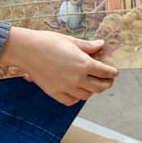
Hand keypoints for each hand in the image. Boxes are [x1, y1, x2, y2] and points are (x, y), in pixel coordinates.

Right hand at [0, 28, 118, 105]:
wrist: (27, 50)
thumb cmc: (48, 42)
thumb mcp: (71, 41)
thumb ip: (88, 46)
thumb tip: (101, 44)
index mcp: (84, 64)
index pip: (105, 72)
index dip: (112, 73)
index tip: (114, 72)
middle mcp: (77, 78)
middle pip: (99, 87)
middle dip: (106, 84)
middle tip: (107, 81)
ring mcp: (66, 87)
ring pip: (86, 96)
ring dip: (91, 91)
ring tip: (92, 85)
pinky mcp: (55, 93)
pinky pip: (71, 101)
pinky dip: (76, 98)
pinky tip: (77, 92)